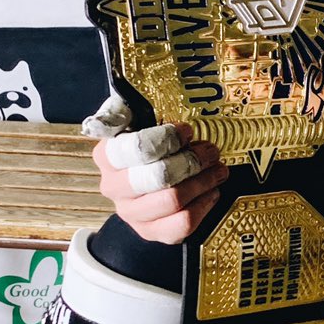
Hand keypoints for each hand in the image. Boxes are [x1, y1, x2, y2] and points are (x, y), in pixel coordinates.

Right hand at [92, 122, 227, 244]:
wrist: (140, 192)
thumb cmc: (145, 152)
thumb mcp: (134, 125)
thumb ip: (128, 110)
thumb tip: (125, 91)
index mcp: (107, 156)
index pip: (134, 148)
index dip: (166, 139)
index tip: (187, 132)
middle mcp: (114, 187)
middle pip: (158, 176)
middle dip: (192, 162)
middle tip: (211, 152)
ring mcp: (132, 213)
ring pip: (173, 200)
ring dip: (202, 182)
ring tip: (217, 169)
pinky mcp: (151, 233)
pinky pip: (182, 224)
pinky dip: (203, 206)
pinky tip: (211, 192)